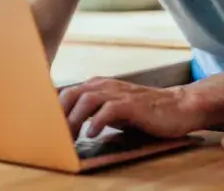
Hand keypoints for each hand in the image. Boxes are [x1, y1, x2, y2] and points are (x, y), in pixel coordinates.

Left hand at [59, 77, 200, 139]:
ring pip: (86, 99)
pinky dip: (97, 121)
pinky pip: (108, 109)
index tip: (45, 128)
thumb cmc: (144, 111)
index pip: (67, 93)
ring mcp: (119, 93)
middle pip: (71, 93)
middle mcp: (105, 85)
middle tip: (55, 136)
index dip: (53, 110)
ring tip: (70, 137)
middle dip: (59, 115)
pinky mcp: (132, 104)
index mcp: (98, 85)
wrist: (178, 106)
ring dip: (74, 119)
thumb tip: (69, 125)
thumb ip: (94, 112)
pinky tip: (92, 134)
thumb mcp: (114, 109)